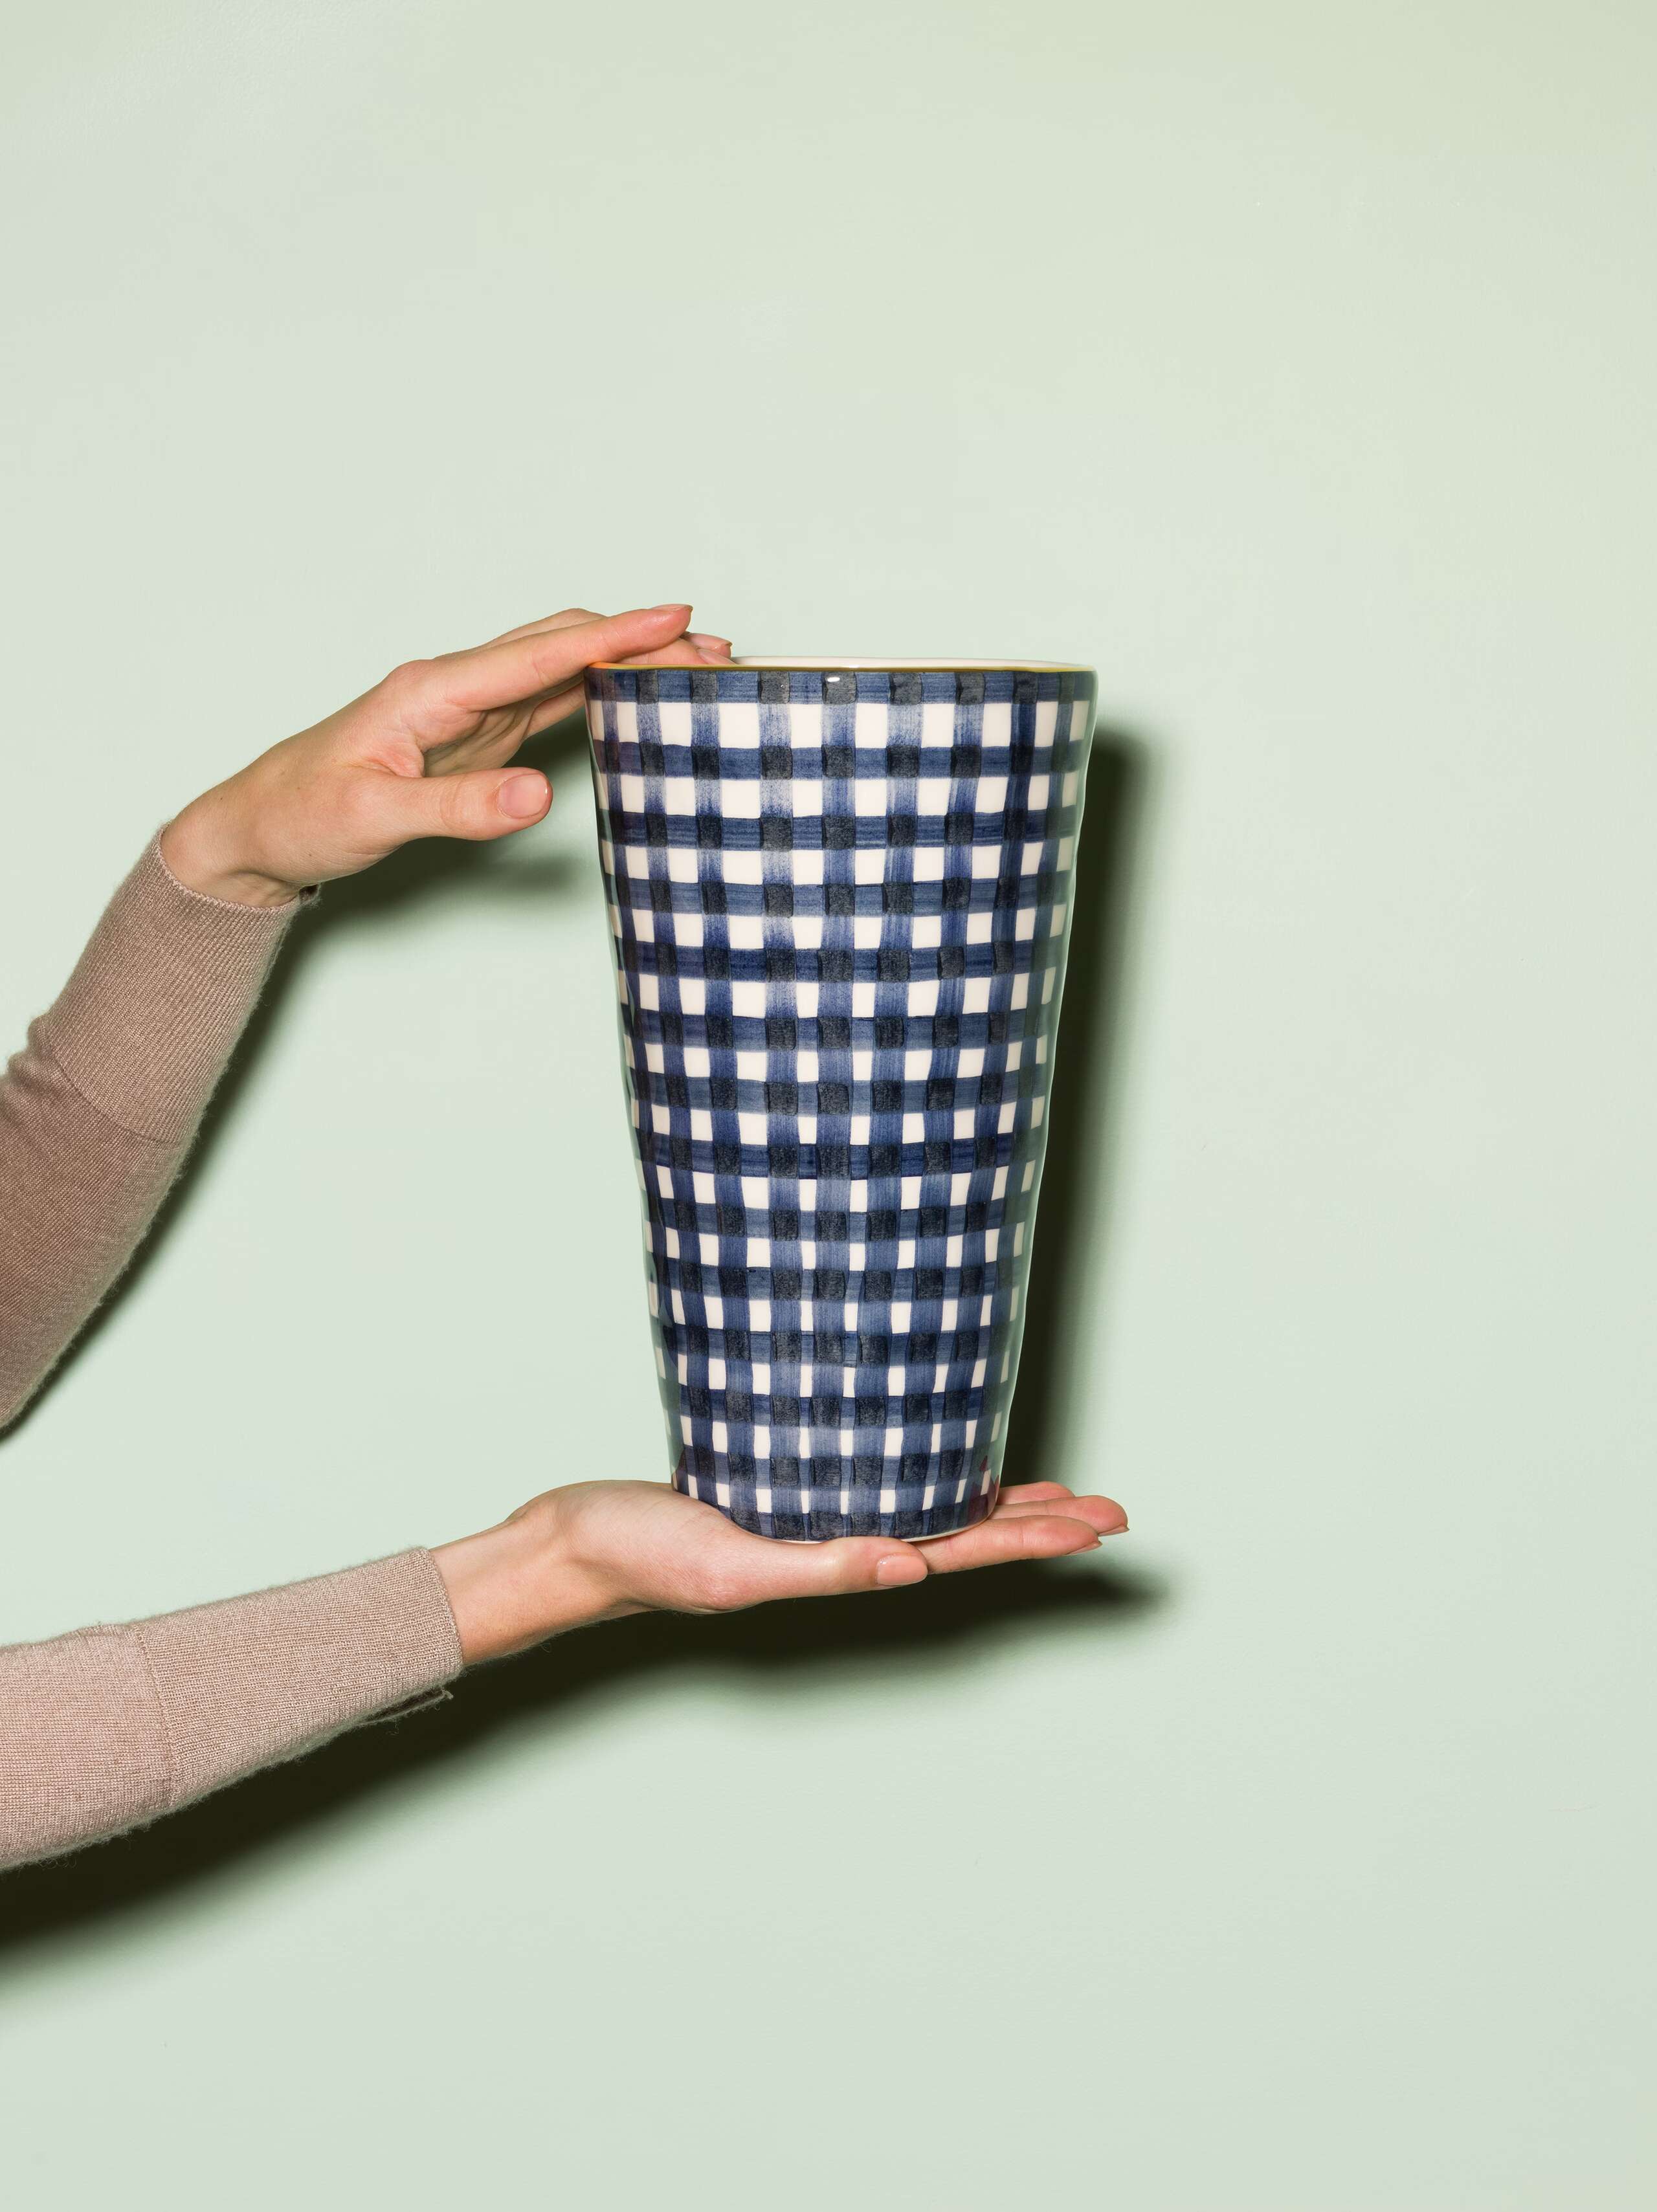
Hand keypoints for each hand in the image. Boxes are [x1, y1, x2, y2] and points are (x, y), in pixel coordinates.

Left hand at [160, 602, 732, 907]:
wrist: (261, 828)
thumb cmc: (306, 815)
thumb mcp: (377, 819)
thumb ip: (459, 809)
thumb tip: (539, 795)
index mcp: (432, 690)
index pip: (541, 652)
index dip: (615, 633)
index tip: (678, 616)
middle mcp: (456, 687)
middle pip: (564, 646)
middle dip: (642, 640)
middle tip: (717, 650)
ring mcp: (470, 710)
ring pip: (563, 667)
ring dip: (628, 661)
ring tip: (697, 664)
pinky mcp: (476, 736)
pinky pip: (550, 702)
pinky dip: (601, 693)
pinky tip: (639, 698)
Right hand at [432, 1480, 1129, 1662]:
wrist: (572, 1542)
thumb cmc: (641, 1555)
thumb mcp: (729, 1561)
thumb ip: (818, 1566)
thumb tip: (911, 1569)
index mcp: (840, 1567)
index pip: (961, 1552)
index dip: (1034, 1537)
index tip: (1099, 1525)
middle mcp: (842, 1546)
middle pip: (963, 1535)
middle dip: (1040, 1523)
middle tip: (1111, 1510)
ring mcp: (817, 1519)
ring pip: (930, 1510)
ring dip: (996, 1503)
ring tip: (1057, 1495)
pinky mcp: (788, 1488)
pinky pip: (878, 1481)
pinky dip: (924, 1471)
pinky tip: (939, 1455)